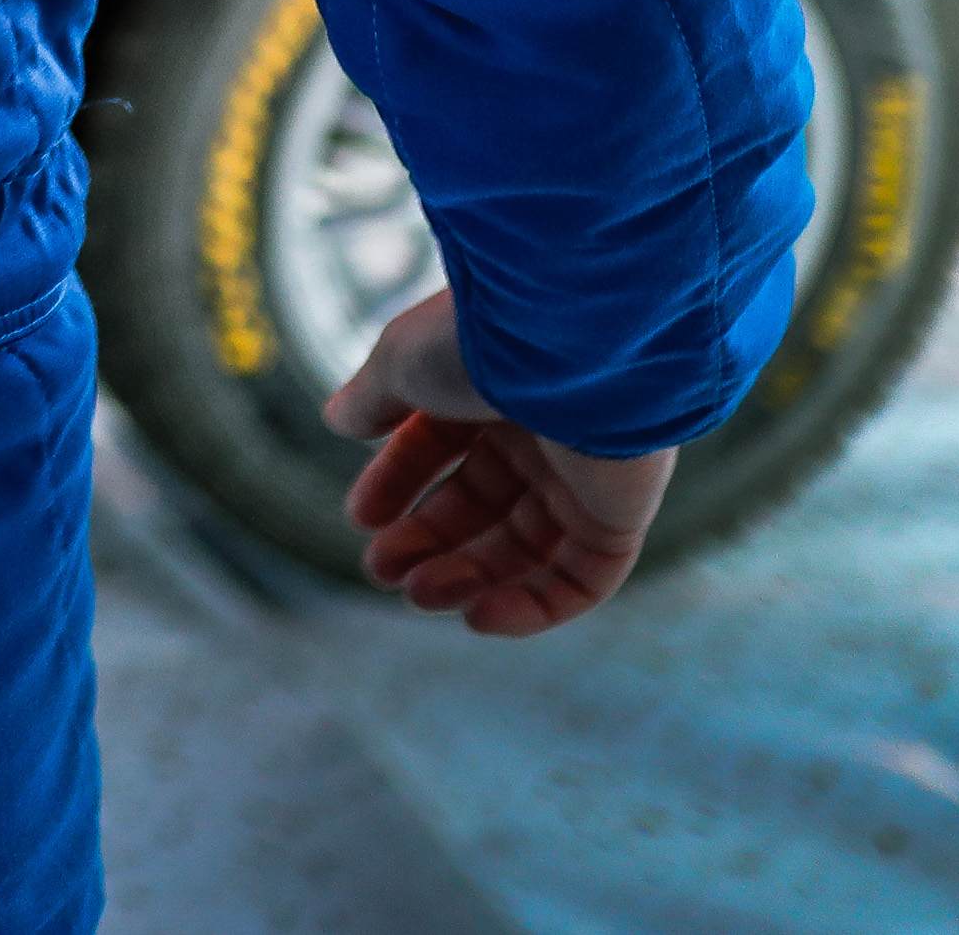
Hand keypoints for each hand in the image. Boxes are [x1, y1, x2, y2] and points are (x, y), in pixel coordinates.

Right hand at [321, 286, 673, 635]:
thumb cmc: (478, 342)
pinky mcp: (619, 516)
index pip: (438, 448)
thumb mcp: (399, 362)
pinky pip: (580, 579)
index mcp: (489, 388)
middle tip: (382, 572)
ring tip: (420, 593)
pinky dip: (533, 608)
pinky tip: (478, 616)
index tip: (361, 519)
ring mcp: (582, 477)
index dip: (396, 484)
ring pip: (524, 549)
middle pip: (479, 507)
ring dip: (468, 578)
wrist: (571, 343)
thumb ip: (372, 397)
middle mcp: (539, 434)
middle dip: (427, 542)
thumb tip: (339, 420)